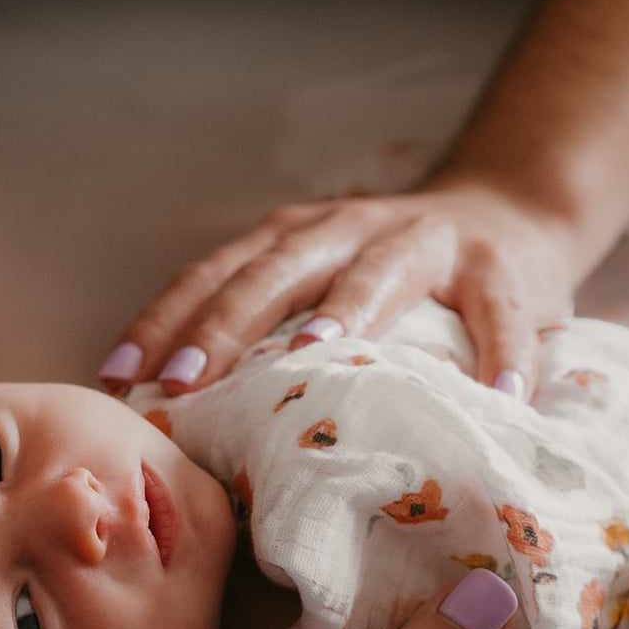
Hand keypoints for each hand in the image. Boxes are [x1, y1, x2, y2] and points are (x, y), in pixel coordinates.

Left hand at [99, 175, 579, 401]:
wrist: (511, 213)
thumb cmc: (388, 278)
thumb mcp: (318, 282)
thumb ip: (265, 328)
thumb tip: (177, 415)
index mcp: (293, 237)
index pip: (213, 274)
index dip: (162, 319)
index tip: (117, 375)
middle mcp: (348, 228)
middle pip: (274, 270)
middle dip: (224, 323)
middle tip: (184, 380)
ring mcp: (425, 241)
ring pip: (377, 275)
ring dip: (344, 313)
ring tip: (312, 358)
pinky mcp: (502, 269)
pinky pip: (502, 315)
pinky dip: (502, 353)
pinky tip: (497, 396)